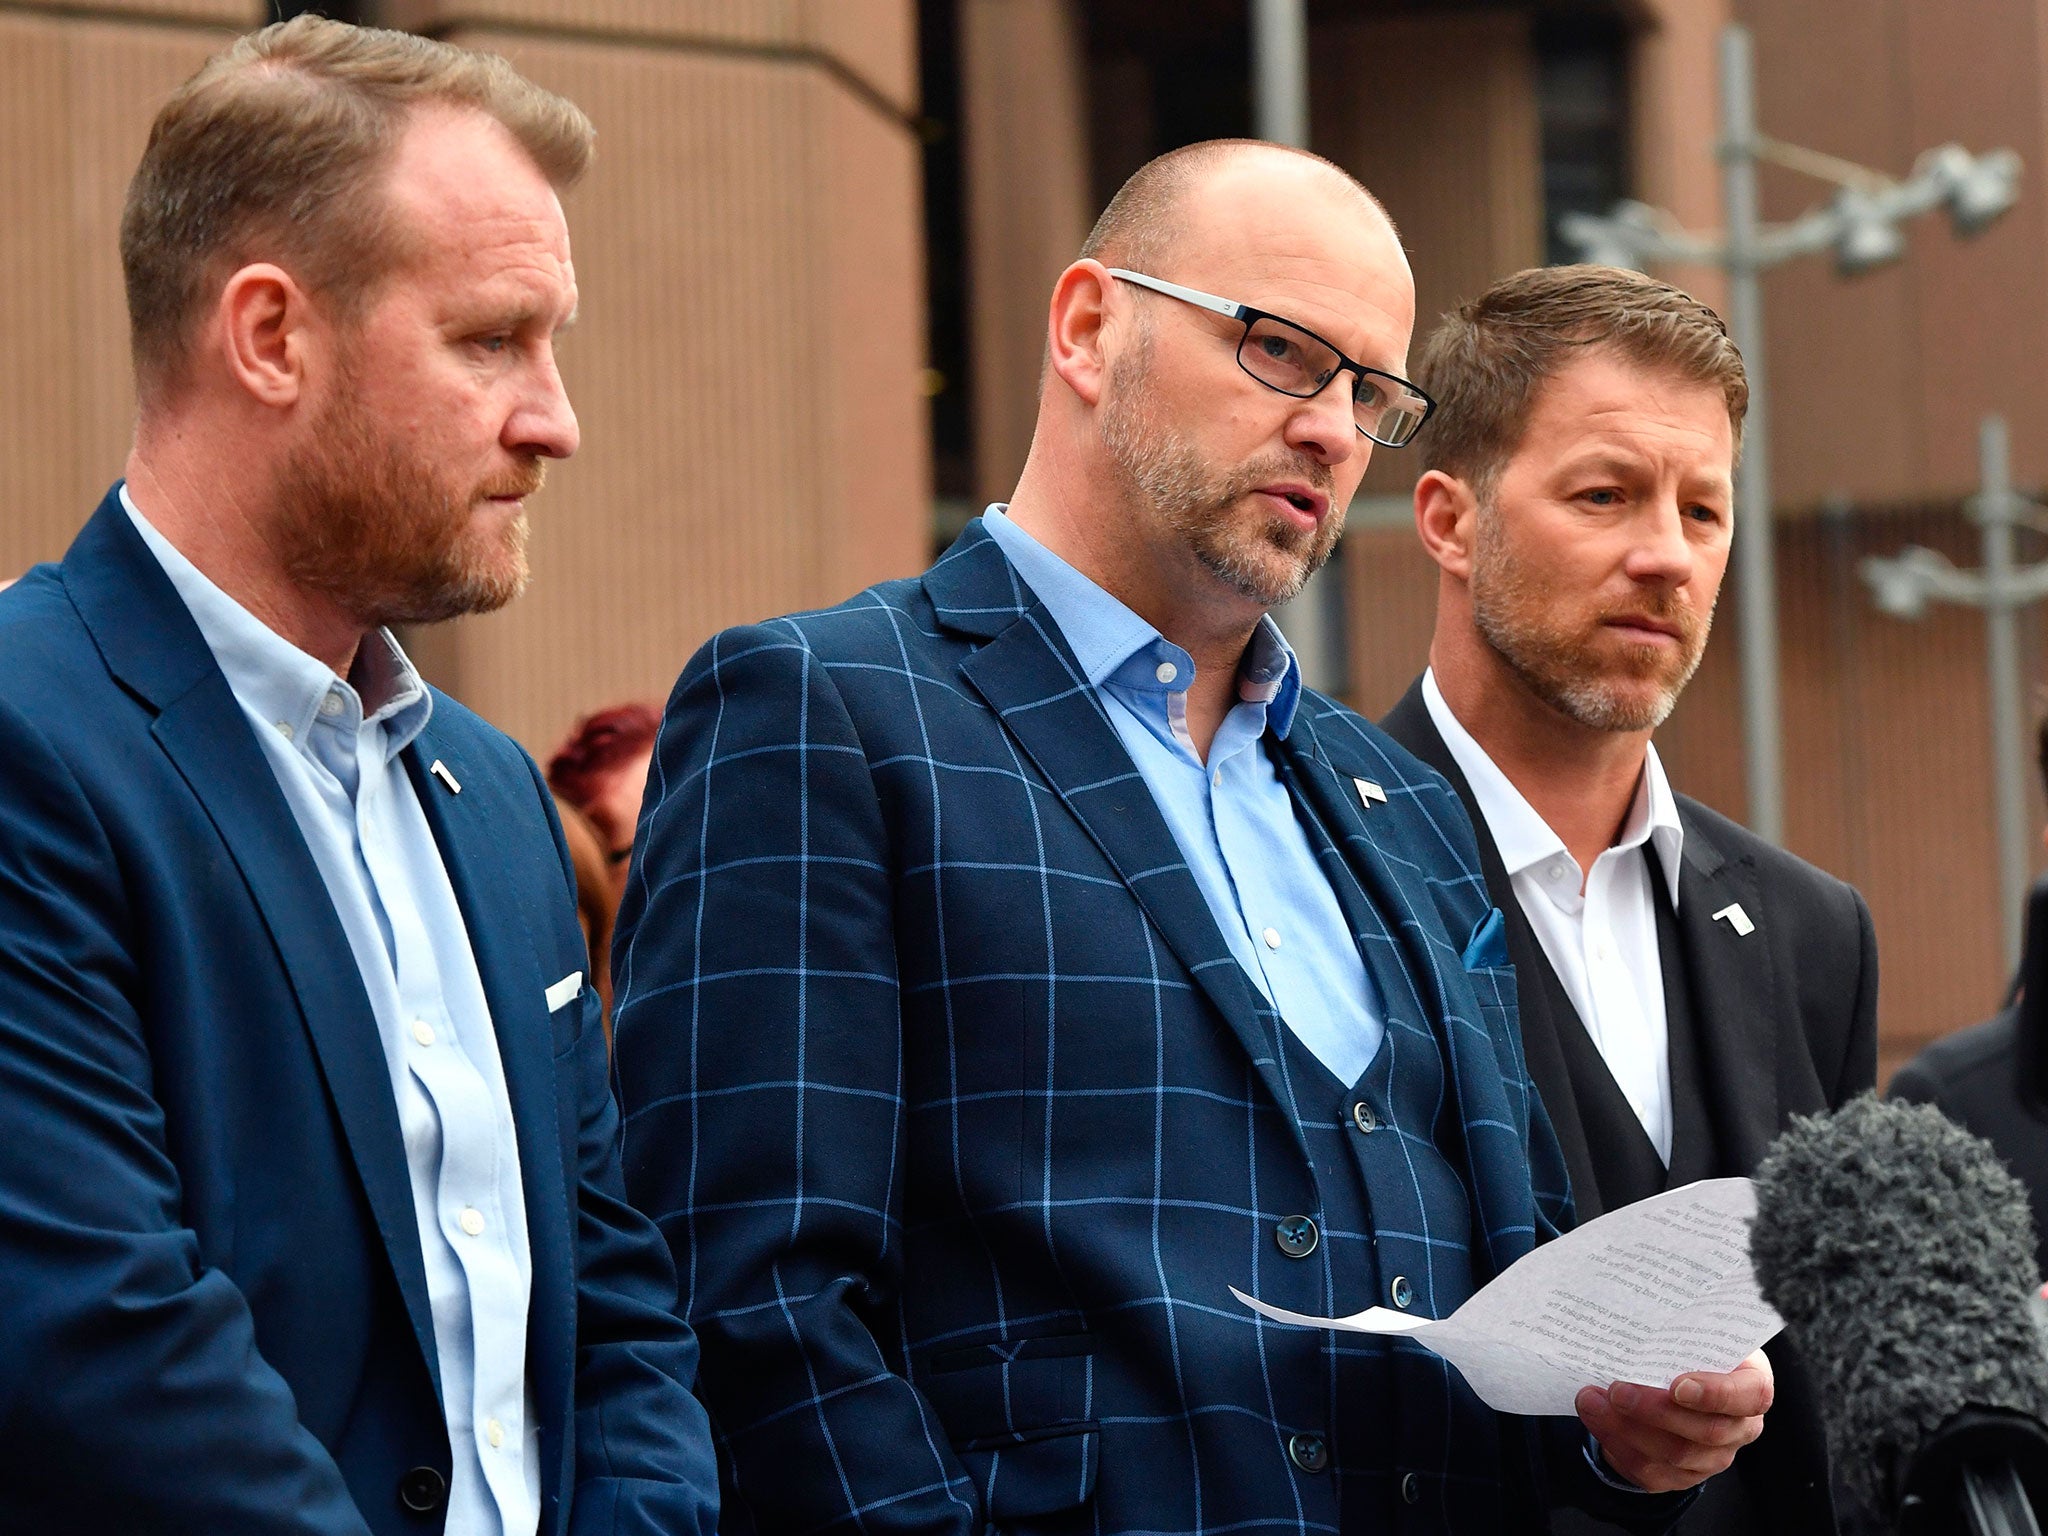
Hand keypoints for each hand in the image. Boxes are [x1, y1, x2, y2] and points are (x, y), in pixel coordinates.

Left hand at [1575, 1350, 1772, 1493]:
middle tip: (1616, 1389)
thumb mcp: (1691, 1334)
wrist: (1672, 1379)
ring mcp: (1714, 1456)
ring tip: (1592, 1400)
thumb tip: (1640, 1320)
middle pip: (1707, 1430)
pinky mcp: (1683, 1475)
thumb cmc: (1686, 1350)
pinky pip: (1651, 1469)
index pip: (1752, 1395)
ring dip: (1627, 1428)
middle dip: (1656, 1411)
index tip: (1678, 1385)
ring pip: (1675, 1455)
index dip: (1717, 1393)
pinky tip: (1596, 1418)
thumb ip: (1678, 1332)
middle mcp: (1741, 1426)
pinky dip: (1617, 1443)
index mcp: (1752, 1385)